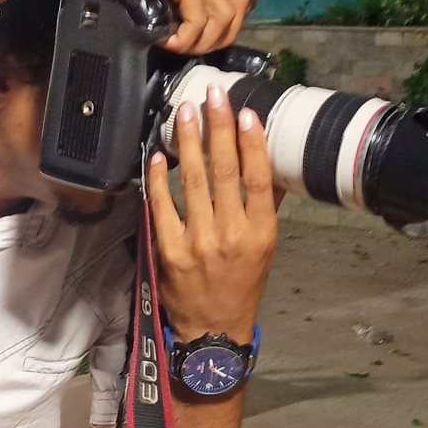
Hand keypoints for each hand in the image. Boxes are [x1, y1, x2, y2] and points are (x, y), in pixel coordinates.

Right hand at [32, 0, 252, 54]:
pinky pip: (199, 17)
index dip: (228, 15)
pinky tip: (167, 41)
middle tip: (193, 47)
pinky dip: (187, 37)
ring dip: (205, 40)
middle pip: (240, 1)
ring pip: (225, 13)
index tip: (202, 33)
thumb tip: (172, 8)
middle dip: (223, 34)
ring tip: (179, 46)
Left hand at [149, 86, 278, 345]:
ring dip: (188, 142)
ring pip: (193, 181)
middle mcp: (232, 234)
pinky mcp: (170, 250)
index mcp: (260, 232)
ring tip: (184, 112)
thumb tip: (270, 167)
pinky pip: (162, 205)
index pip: (257, 177)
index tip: (245, 112)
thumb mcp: (265, 249)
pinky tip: (158, 154)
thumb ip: (265, 207)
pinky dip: (159, 178)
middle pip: (225, 171)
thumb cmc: (241, 285)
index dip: (252, 142)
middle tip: (212, 95)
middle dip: (218, 128)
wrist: (214, 331)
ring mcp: (199, 242)